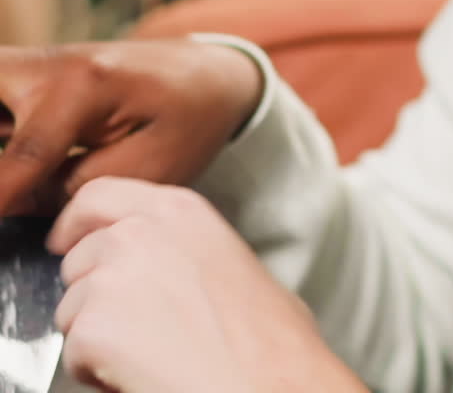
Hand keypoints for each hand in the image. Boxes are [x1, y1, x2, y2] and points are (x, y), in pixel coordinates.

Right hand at [0, 40, 262, 213]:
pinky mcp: (30, 73)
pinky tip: (18, 160)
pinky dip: (2, 128)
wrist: (207, 73)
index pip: (18, 160)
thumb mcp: (147, 168)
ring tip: (40, 168)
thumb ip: (73, 190)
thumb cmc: (188, 121)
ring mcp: (37, 63)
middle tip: (13, 190)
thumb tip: (10, 203)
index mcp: (83, 88)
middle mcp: (49, 65)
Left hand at [50, 177, 367, 392]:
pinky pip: (74, 353)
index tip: (67, 242)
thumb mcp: (235, 261)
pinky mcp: (95, 326)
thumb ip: (189, 245)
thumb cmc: (270, 341)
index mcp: (178, 210)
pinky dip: (96, 371)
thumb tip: (177, 264)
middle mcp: (139, 232)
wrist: (269, 385)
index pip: (97, 195)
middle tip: (131, 325)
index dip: (76, 224)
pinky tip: (139, 373)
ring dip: (96, 335)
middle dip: (93, 293)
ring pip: (72, 307)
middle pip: (79, 257)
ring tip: (147, 353)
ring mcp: (112, 276)